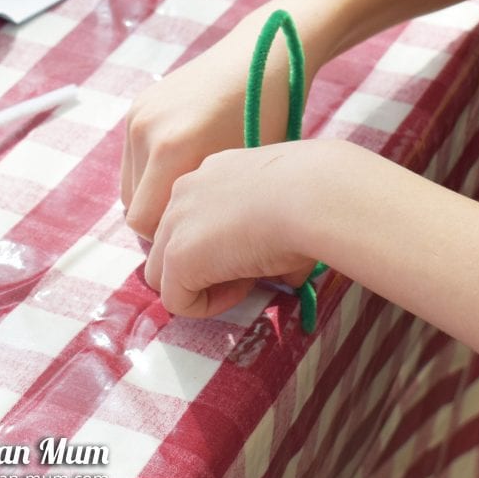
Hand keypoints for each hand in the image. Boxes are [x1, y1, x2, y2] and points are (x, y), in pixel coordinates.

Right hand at [121, 20, 297, 239]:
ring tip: (196, 198)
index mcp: (175, 148)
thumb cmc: (272, 116)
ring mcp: (138, 115)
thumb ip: (218, 210)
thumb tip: (206, 255)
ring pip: (130, 187)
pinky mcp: (139, 105)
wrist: (264, 53)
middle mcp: (147, 130)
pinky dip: (153, 175)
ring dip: (155, 200)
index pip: (146, 224)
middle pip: (133, 208)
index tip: (202, 246)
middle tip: (200, 227)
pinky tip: (188, 170)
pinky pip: (134, 161)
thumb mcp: (249, 170)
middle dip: (163, 225)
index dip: (172, 244)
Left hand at [144, 140, 325, 317]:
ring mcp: (175, 224)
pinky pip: (177, 300)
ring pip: (165, 273)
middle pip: (172, 243)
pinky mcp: (178, 257)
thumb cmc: (313, 194)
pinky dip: (207, 305)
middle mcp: (185, 191)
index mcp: (213, 172)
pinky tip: (243, 288)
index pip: (196, 218)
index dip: (223, 243)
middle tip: (252, 267)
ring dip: (202, 286)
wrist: (313, 195)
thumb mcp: (286, 206)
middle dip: (206, 265)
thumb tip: (287, 273)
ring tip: (246, 280)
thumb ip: (270, 233)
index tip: (259, 246)